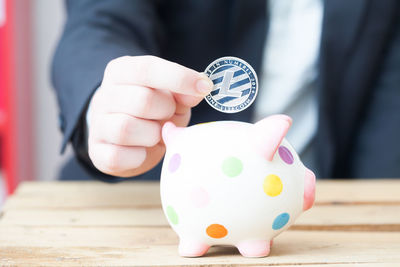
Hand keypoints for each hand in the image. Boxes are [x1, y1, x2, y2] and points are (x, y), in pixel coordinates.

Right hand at [87, 55, 212, 176]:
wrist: (124, 137)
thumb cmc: (152, 111)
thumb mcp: (171, 96)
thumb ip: (185, 91)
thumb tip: (201, 88)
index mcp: (121, 72)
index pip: (147, 68)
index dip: (179, 77)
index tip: (205, 87)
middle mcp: (104, 95)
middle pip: (142, 101)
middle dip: (166, 111)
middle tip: (169, 115)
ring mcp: (97, 125)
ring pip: (126, 129)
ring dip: (153, 135)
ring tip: (157, 133)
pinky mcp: (98, 152)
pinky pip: (118, 156)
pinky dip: (139, 156)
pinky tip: (144, 150)